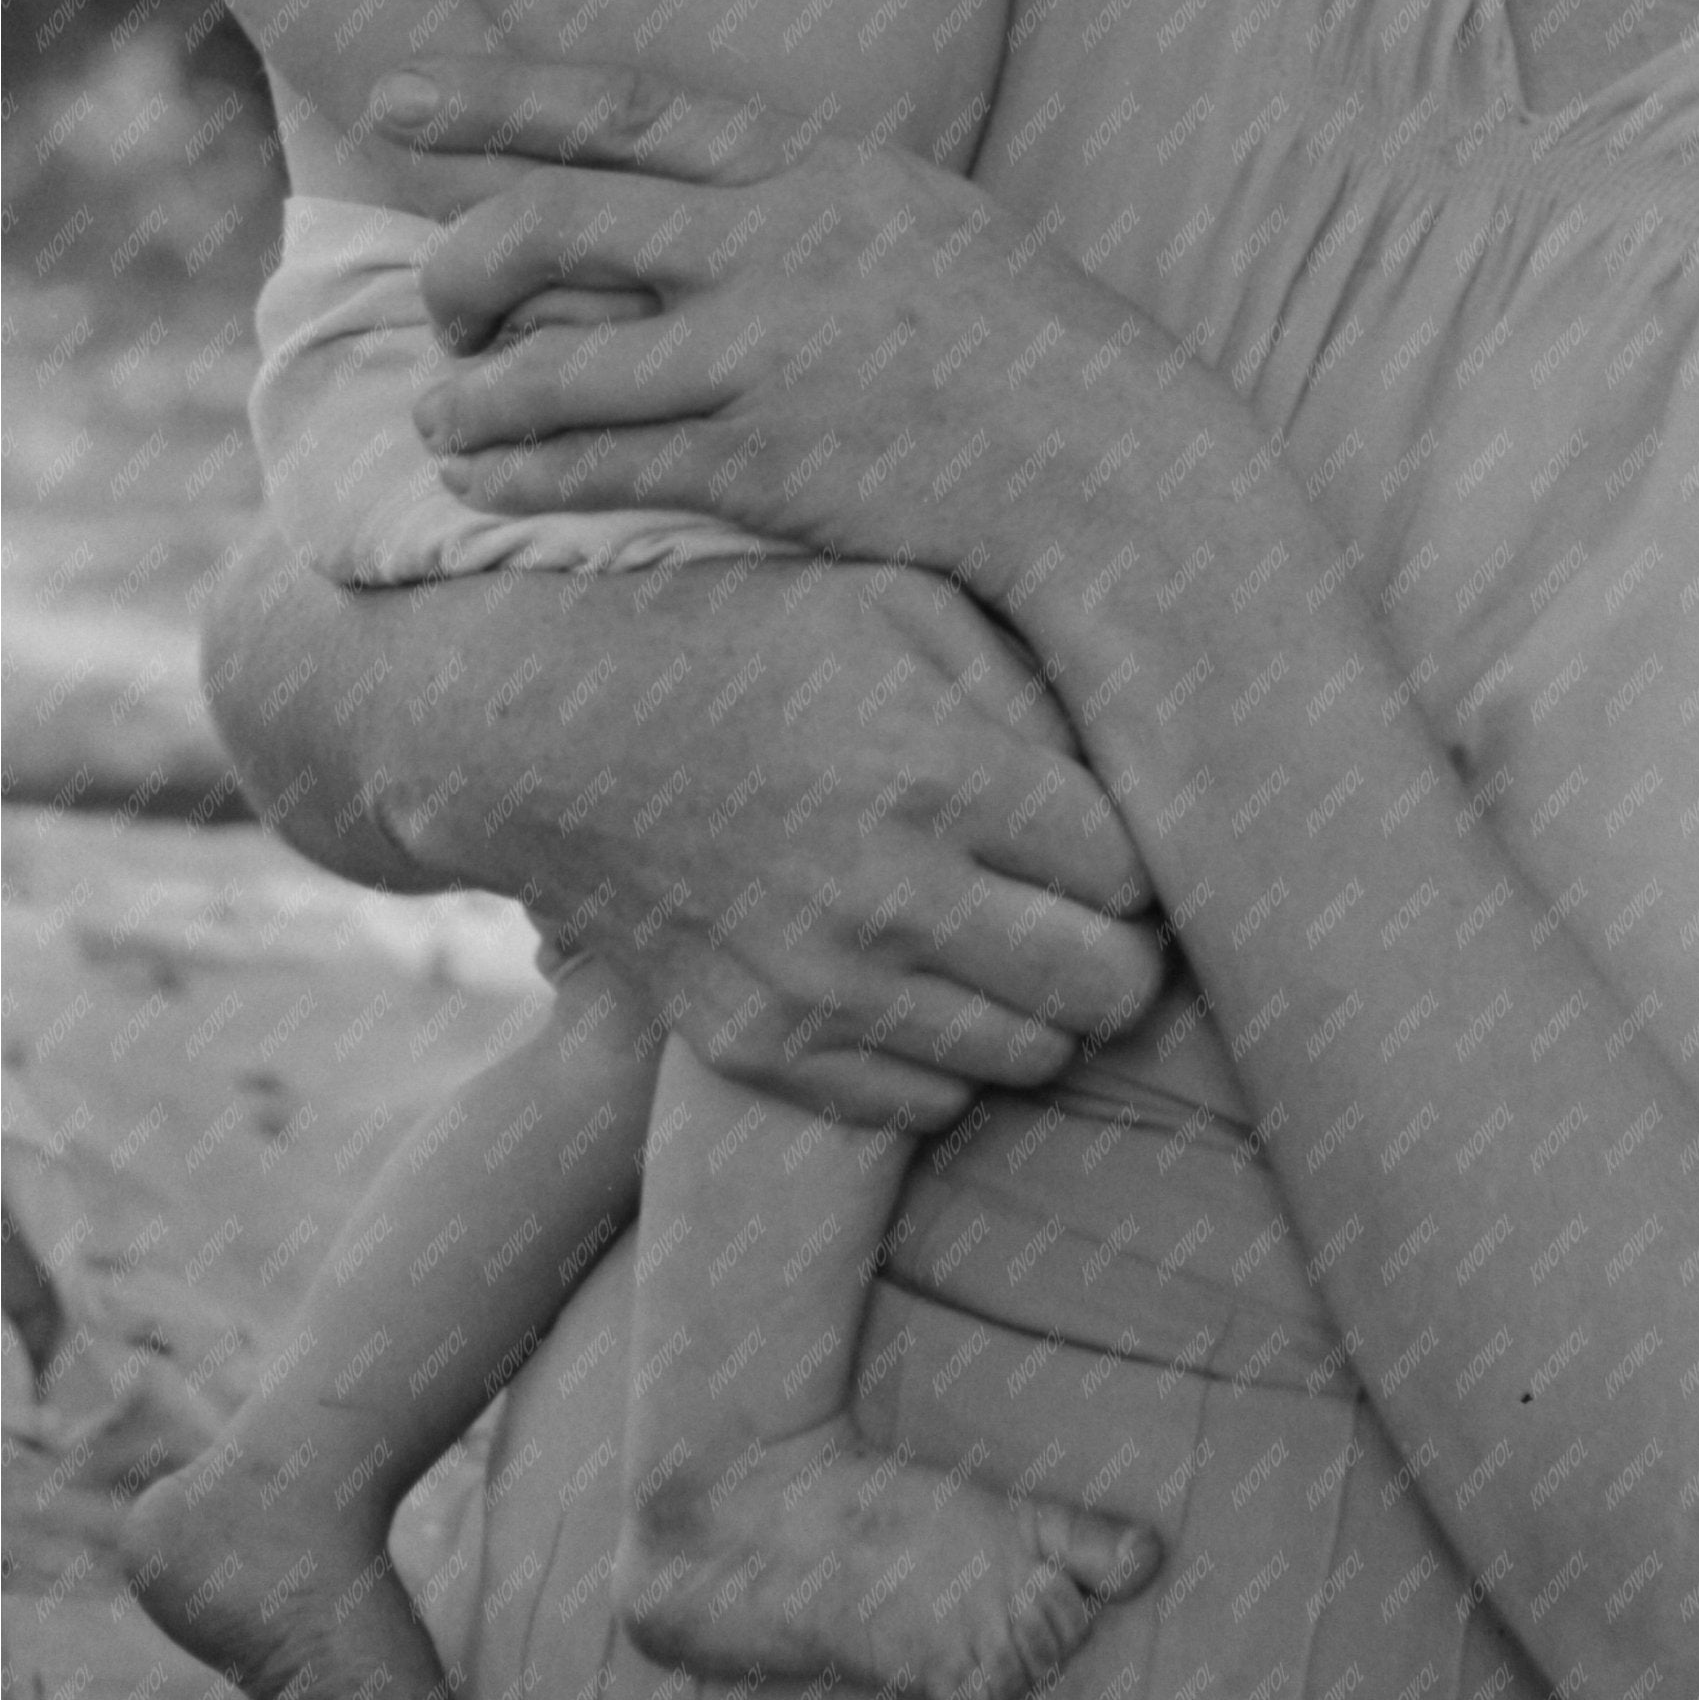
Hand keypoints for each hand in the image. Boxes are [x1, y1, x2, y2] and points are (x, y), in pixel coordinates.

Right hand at [333, 536, 1170, 1128]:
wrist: (551, 730)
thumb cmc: (753, 637)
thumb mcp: (900, 598)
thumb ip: (1032, 679)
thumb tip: (1147, 763)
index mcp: (937, 775)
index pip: (1137, 880)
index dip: (1146, 855)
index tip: (1111, 826)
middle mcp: (885, 901)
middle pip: (1105, 993)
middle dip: (1122, 947)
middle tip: (1086, 896)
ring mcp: (819, 992)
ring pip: (1027, 1057)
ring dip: (1039, 1000)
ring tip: (999, 922)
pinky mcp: (763, 1053)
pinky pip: (924, 1100)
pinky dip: (948, 1048)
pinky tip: (918, 965)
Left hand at [378, 52, 1196, 612]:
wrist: (1106, 460)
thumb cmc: (1017, 342)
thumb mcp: (918, 219)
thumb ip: (800, 199)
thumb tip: (686, 197)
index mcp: (817, 168)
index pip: (623, 112)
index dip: (495, 99)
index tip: (392, 94)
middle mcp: (778, 247)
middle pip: (551, 229)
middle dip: (462, 268)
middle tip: (440, 307)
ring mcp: (766, 358)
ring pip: (548, 367)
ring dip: (467, 399)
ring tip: (441, 418)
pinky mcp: (762, 466)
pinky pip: (596, 465)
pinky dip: (521, 471)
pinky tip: (487, 479)